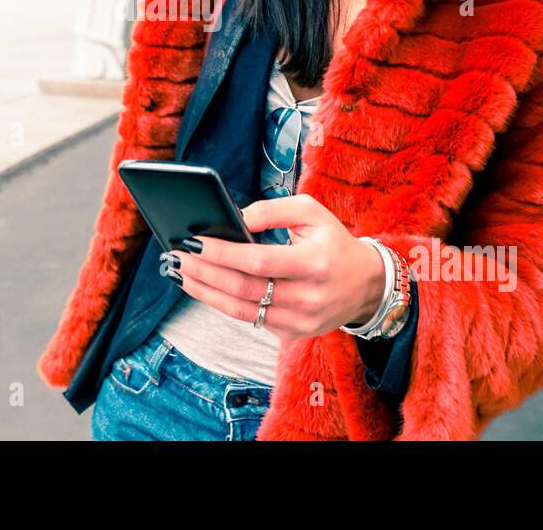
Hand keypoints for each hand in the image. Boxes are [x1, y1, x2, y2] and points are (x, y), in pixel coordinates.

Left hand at [162, 194, 386, 339]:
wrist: (365, 284)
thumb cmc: (332, 241)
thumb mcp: (311, 212)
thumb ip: (272, 210)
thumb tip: (235, 218)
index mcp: (314, 263)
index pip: (257, 261)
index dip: (222, 252)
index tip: (194, 240)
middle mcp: (308, 297)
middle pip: (244, 288)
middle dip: (205, 272)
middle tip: (177, 256)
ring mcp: (300, 320)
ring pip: (242, 310)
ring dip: (206, 292)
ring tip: (181, 273)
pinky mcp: (292, 333)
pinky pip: (251, 319)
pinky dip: (223, 304)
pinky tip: (205, 288)